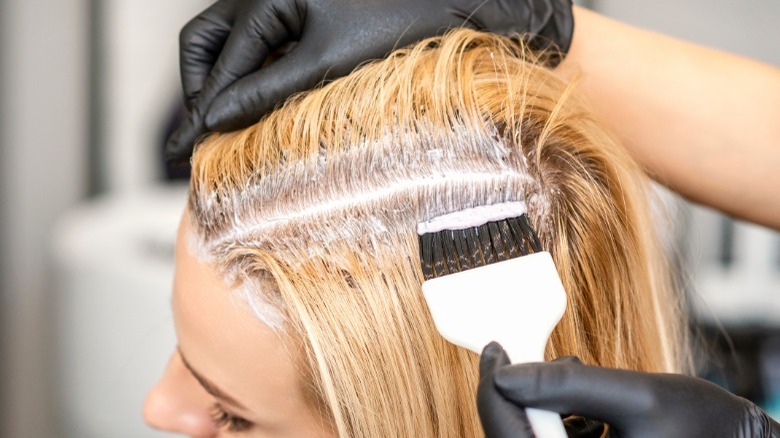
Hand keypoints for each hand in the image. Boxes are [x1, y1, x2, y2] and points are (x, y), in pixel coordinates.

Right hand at [165, 0, 573, 160]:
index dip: (201, 107)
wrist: (463, 1)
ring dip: (225, 81)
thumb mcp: (329, 62)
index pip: (216, 57)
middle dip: (200, 86)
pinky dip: (256, 75)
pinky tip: (264, 108)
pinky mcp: (307, 16)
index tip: (189, 150)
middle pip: (208, 39)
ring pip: (232, 40)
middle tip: (200, 135)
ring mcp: (287, 2)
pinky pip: (263, 44)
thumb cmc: (406, 20)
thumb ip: (268, 89)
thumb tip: (215, 119)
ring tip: (225, 128)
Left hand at [480, 342, 779, 437]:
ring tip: (576, 381)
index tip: (496, 351)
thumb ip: (569, 385)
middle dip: (520, 397)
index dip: (492, 391)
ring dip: (543, 408)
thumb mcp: (637, 396)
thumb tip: (508, 372)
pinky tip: (588, 410)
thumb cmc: (705, 429)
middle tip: (527, 359)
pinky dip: (560, 424)